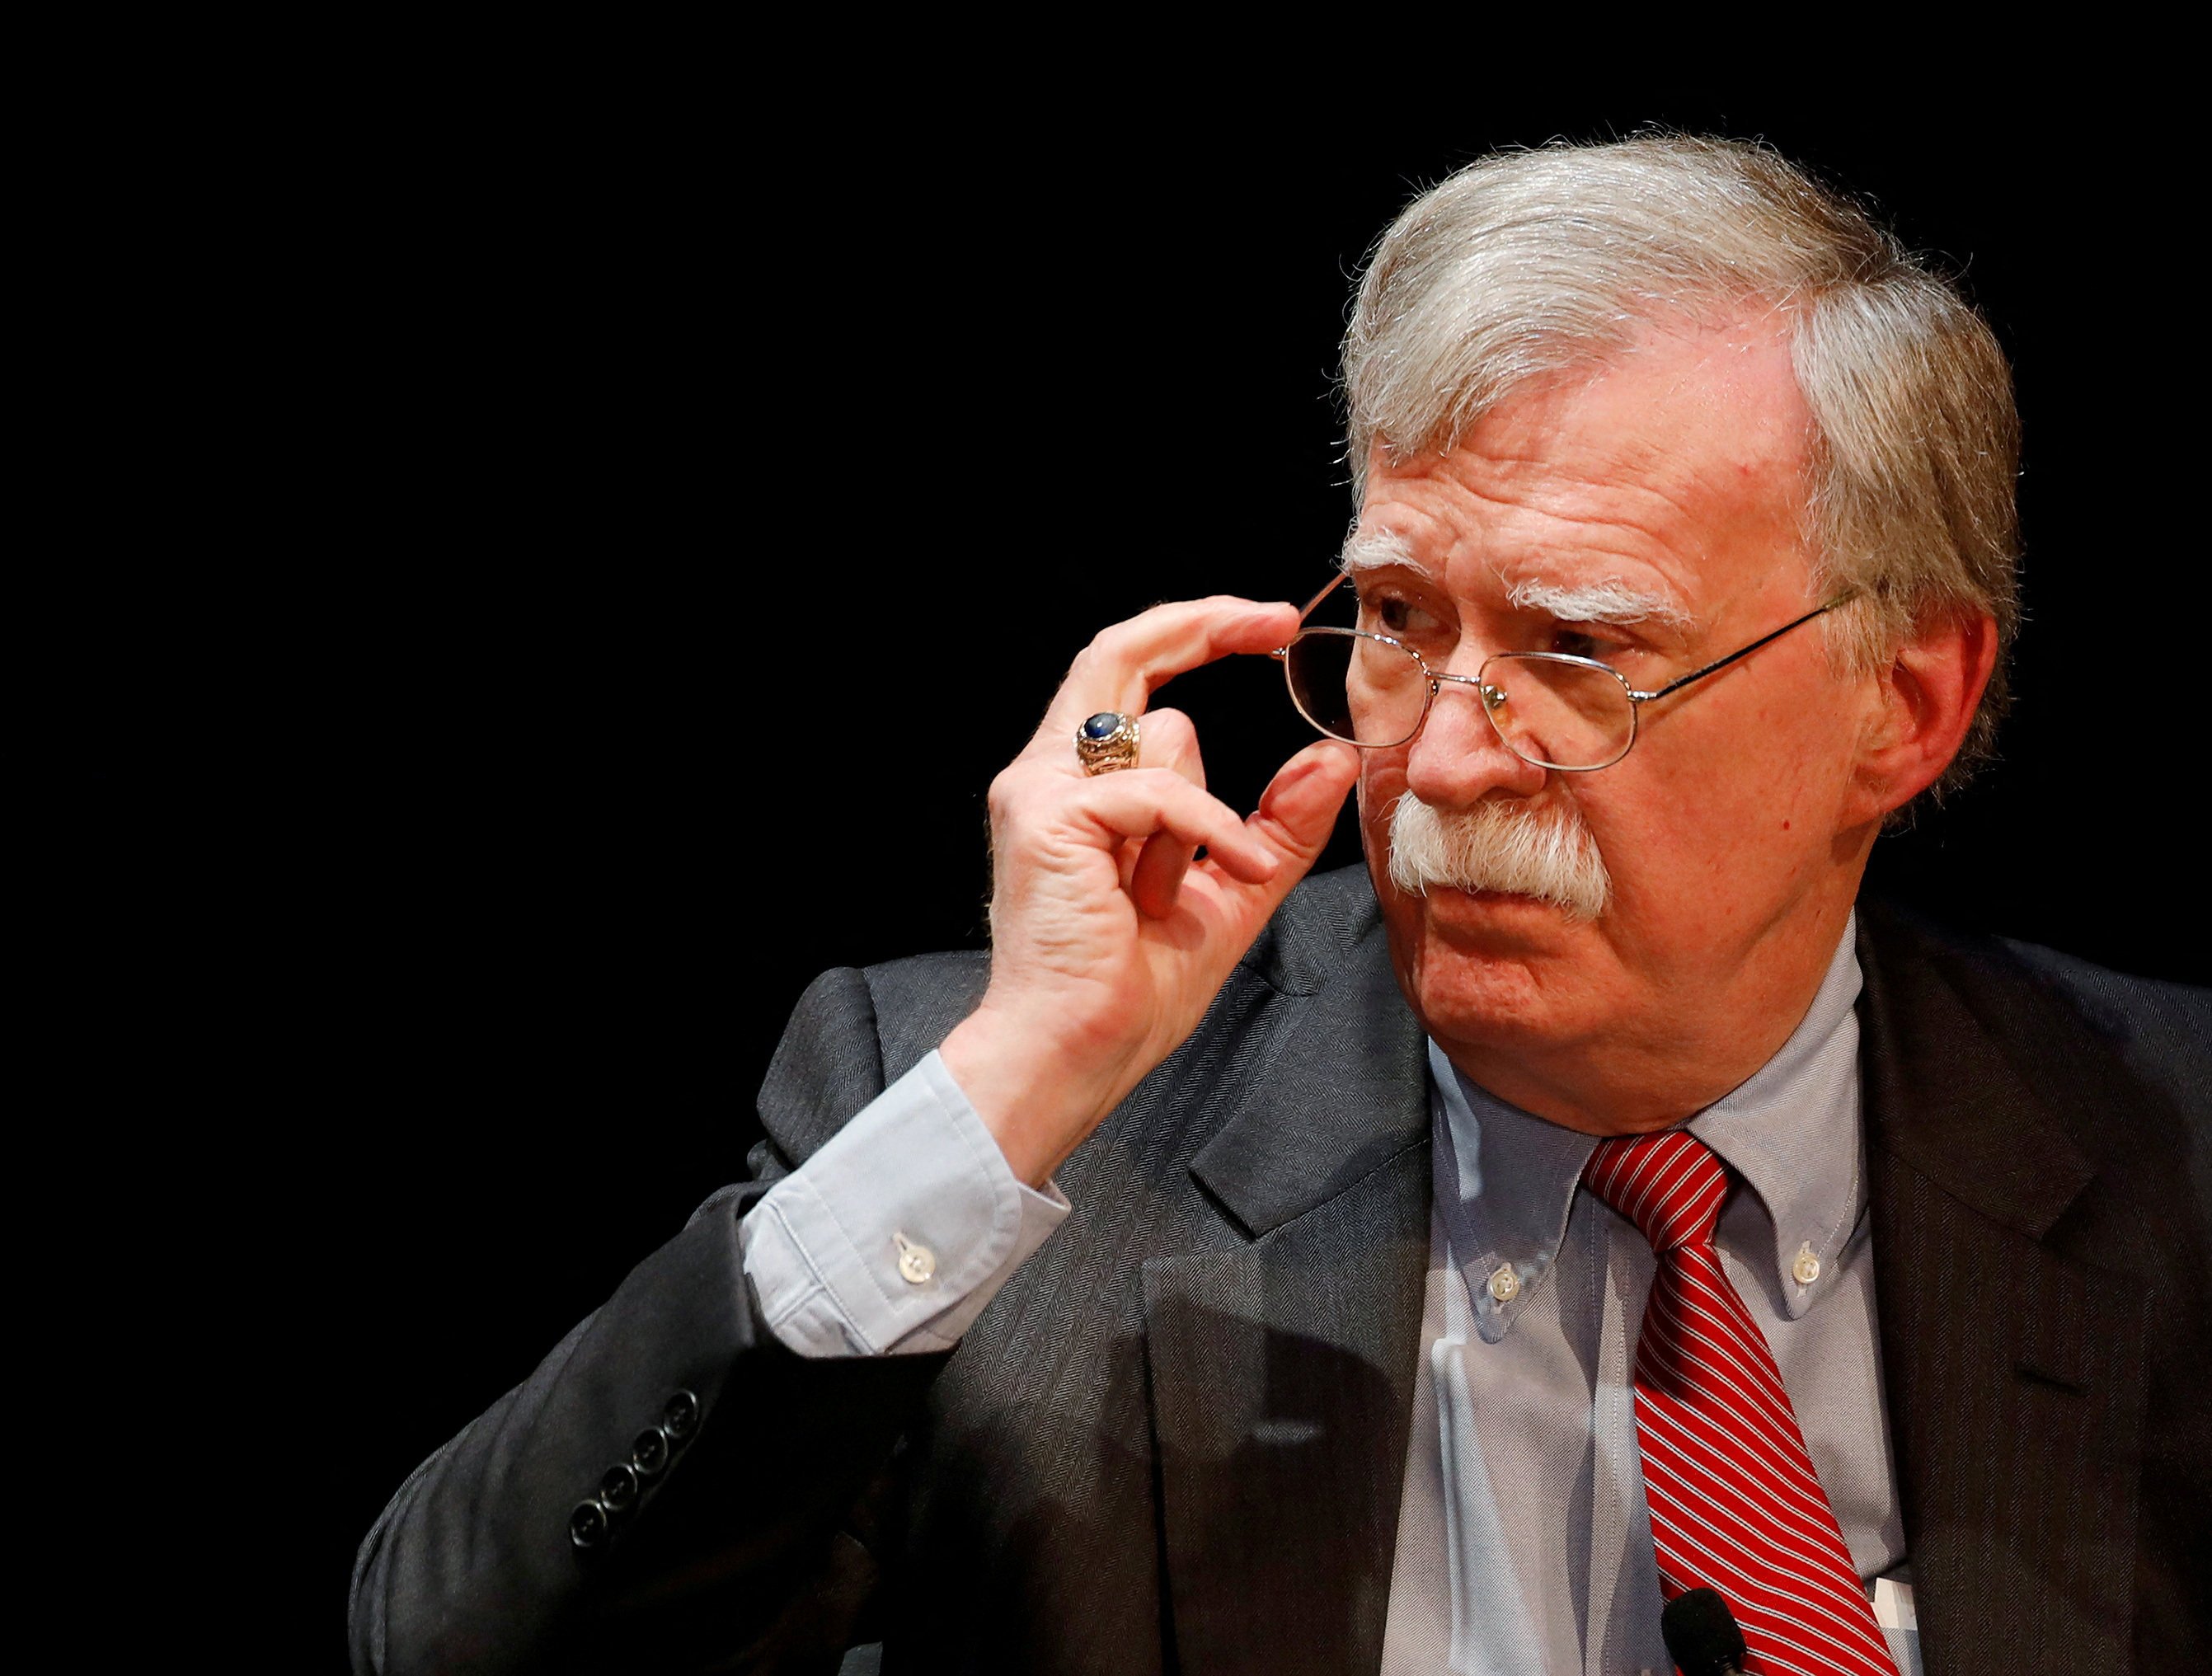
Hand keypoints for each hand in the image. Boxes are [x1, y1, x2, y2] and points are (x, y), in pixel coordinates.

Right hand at [939, 596, 1359, 1185]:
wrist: (1074, 1053)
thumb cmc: (1133, 989)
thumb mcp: (1233, 891)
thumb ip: (1279, 823)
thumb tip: (1333, 756)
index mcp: (1085, 786)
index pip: (1132, 673)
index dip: (1196, 633)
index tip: (1270, 628)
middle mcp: (1049, 773)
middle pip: (1119, 650)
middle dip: (1203, 623)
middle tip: (1275, 621)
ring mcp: (1039, 789)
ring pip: (1162, 734)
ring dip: (1204, 818)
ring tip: (1184, 896)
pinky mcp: (1047, 815)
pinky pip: (1161, 790)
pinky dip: (1206, 832)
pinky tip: (1219, 878)